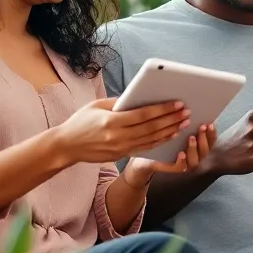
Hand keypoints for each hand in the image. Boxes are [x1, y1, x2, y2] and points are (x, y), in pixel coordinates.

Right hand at [52, 98, 188, 165]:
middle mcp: (118, 136)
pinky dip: (159, 141)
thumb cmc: (80, 122)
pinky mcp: (121, 155)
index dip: (162, 109)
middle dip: (171, 119)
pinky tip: (170, 135)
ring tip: (183, 123)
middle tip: (186, 112)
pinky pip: (144, 148)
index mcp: (112, 121)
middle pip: (151, 128)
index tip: (177, 104)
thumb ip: (118, 102)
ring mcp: (120, 148)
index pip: (143, 115)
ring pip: (151, 140)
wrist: (66, 146)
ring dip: (169, 131)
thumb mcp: (96, 106)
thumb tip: (139, 97)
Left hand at [125, 123, 214, 181]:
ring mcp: (186, 164)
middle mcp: (195, 156)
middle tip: (201, 127)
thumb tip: (187, 105)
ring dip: (194, 148)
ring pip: (195, 160)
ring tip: (191, 138)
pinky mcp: (174, 169)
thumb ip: (183, 121)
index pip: (210, 140)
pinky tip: (181, 153)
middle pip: (205, 150)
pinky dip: (182, 161)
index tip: (210, 123)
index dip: (212, 133)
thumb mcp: (174, 128)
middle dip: (205, 138)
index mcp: (198, 145)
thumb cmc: (163, 138)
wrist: (147, 155)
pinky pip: (181, 167)